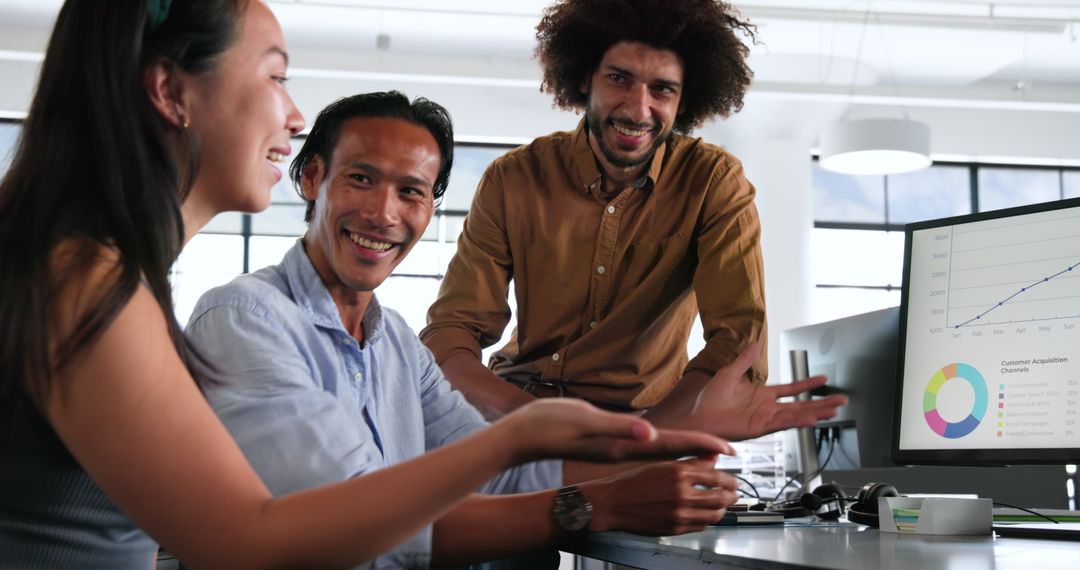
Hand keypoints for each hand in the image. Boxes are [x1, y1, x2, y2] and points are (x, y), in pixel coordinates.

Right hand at [502, 399, 734, 463]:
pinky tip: (666, 445)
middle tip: (730, 452)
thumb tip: (650, 432)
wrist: (520, 436)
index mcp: (622, 445)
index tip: (728, 448)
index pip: (671, 445)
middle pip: (671, 452)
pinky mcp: (606, 444)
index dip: (701, 445)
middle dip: (701, 452)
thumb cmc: (547, 425)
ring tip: (709, 452)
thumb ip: (618, 427)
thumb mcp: (584, 420)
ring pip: (660, 452)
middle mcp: (622, 450)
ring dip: (685, 452)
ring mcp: (614, 449)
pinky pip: (644, 449)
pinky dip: (663, 447)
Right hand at [581, 458, 737, 534]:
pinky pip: (701, 526)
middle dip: (732, 496)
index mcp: (679, 473)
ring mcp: (679, 513)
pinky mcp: (675, 528)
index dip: (730, 480)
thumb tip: (713, 459)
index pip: (717, 477)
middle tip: (734, 494)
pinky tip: (705, 515)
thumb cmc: (633, 482)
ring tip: (722, 506)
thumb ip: (691, 463)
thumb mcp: (662, 465)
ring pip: (714, 515)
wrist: (613, 503)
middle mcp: (681, 493)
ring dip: (723, 510)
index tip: (734, 480)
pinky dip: (707, 521)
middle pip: (720, 497)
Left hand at [690, 343, 847, 440]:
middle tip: (841, 400)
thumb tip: (752, 344)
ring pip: (796, 415)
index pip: (791, 389)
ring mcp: (765, 418)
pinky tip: (811, 419)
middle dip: (821, 402)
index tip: (823, 380)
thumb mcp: (729, 373)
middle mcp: (767, 408)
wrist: (697, 416)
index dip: (807, 384)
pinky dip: (798, 422)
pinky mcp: (759, 428)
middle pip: (800, 404)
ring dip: (815, 412)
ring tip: (834, 410)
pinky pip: (782, 424)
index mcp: (762, 395)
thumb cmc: (708, 398)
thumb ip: (744, 360)